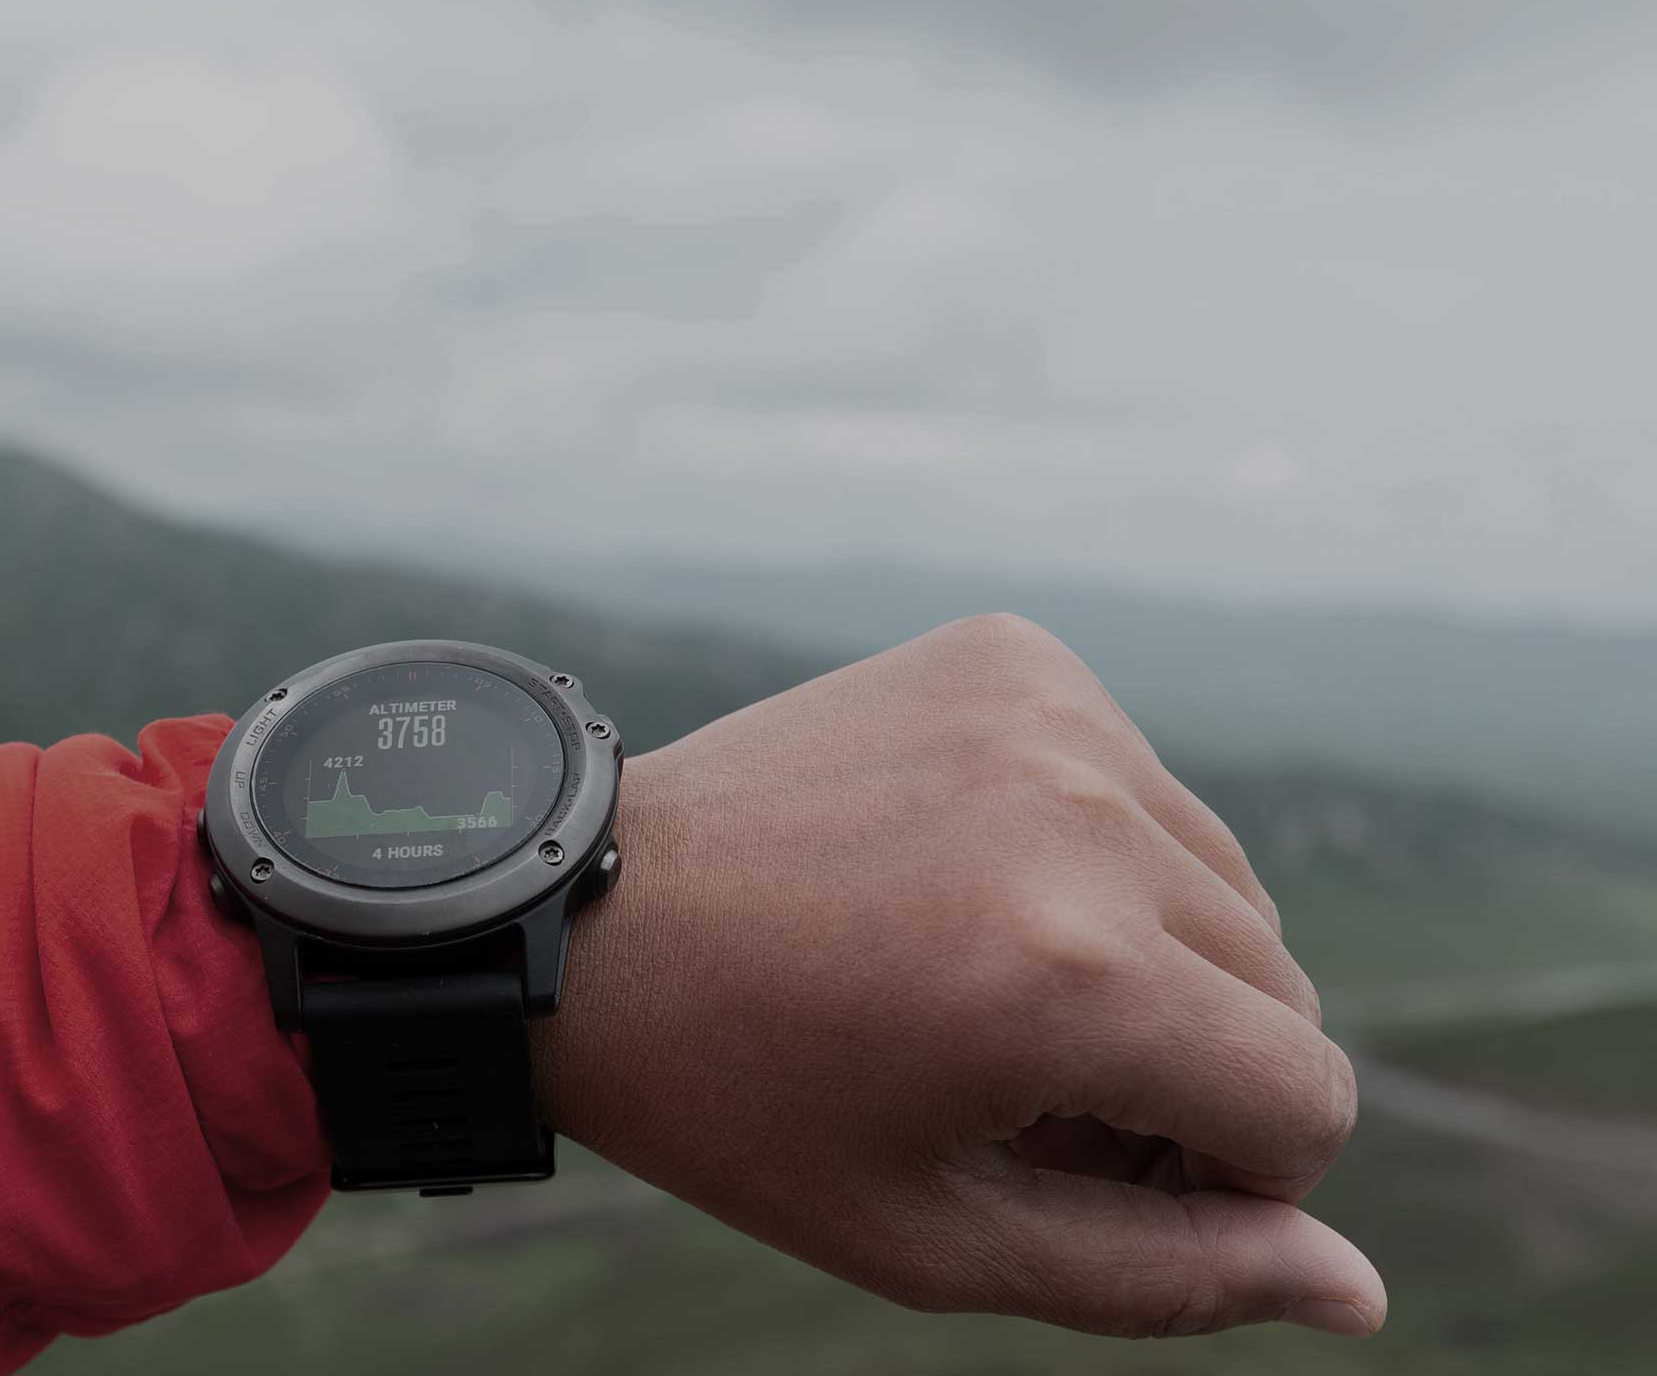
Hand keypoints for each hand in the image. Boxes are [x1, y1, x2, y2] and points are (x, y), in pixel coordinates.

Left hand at [534, 615, 1384, 1339]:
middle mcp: (1082, 816)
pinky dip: (1094, 848)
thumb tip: (1358, 1290)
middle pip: (1278, 987)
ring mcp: (1050, 713)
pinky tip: (971, 874)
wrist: (588, 909)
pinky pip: (1143, 784)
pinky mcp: (1016, 655)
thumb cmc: (745, 1098)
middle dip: (1186, 1066)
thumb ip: (1167, 1276)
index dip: (1223, 1170)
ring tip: (994, 981)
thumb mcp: (938, 1236)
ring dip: (1149, 954)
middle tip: (1031, 1086)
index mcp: (1069, 976)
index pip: (1307, 1100)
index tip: (1099, 1165)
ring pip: (1224, 882)